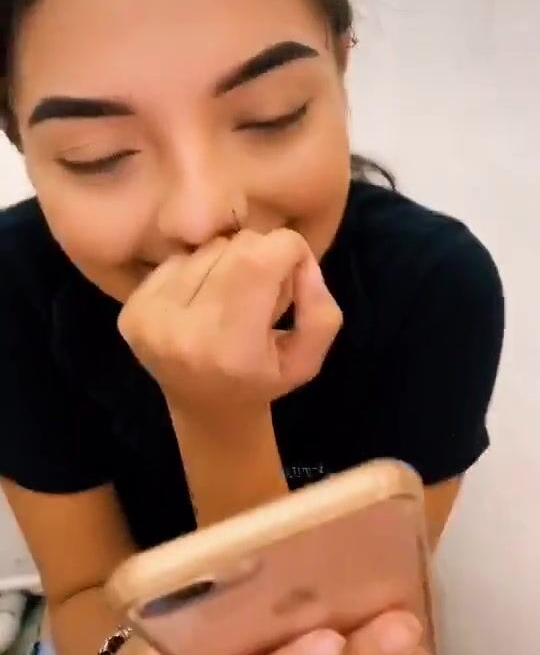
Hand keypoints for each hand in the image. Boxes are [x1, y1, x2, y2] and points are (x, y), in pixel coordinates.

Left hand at [117, 228, 342, 415]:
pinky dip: (198, 271)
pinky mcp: (131, 310)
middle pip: (236, 245)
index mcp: (231, 348)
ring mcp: (150, 319)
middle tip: (261, 294)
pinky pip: (178, 258)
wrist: (206, 409)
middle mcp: (182, 332)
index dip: (290, 252)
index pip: (263, 257)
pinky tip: (202, 304)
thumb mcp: (309, 360)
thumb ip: (320, 312)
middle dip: (261, 257)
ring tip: (230, 302)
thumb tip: (301, 261)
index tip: (294, 276)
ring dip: (227, 264)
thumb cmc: (263, 381)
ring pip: (207, 247)